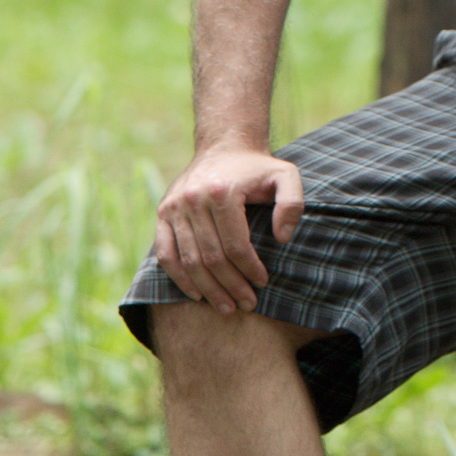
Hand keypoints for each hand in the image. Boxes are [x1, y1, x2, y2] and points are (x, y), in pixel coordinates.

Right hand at [154, 147, 304, 315]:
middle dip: (231, 286)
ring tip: (226, 307)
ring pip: (189, 260)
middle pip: (211, 257)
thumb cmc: (258, 168)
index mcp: (223, 191)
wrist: (224, 147)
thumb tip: (281, 238)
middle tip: (247, 304)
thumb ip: (292, 204)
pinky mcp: (163, 212)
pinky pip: (166, 253)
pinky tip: (196, 294)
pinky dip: (179, 277)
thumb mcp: (286, 176)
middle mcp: (194, 198)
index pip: (236, 245)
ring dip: (208, 289)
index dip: (250, 269)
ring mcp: (175, 206)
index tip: (263, 282)